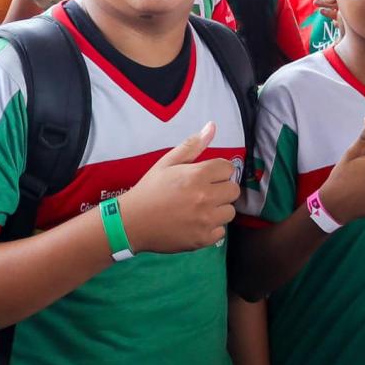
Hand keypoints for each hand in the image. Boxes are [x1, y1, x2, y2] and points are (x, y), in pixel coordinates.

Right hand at [119, 122, 240, 253]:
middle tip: (203, 193)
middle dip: (221, 190)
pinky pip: (221, 231)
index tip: (206, 177)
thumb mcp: (167, 163)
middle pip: (234, 190)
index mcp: (197, 176)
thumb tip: (212, 126)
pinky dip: (211, 228)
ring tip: (199, 209)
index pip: (228, 168)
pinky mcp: (203, 239)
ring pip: (230, 212)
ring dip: (218, 209)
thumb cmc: (150, 190)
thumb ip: (192, 145)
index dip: (218, 171)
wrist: (131, 222)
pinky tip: (196, 224)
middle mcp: (205, 197)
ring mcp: (205, 220)